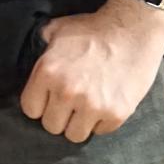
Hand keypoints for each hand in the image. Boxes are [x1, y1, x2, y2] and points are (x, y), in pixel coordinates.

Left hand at [18, 0, 163, 141]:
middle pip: (51, 126)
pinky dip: (102, 122)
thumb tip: (31, 51)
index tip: (49, 100)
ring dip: (79, 124)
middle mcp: (67, 92)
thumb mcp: (56, 30)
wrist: (133, 29)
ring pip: (74, 135)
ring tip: (86, 108)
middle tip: (70, 104)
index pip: (30, 109)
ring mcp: (93, 105)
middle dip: (59, 116)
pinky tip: (106, 103)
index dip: (39, 104)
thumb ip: (40, 45)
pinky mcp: (117, 113)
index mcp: (47, 73)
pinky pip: (101, 131)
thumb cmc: (93, 28)